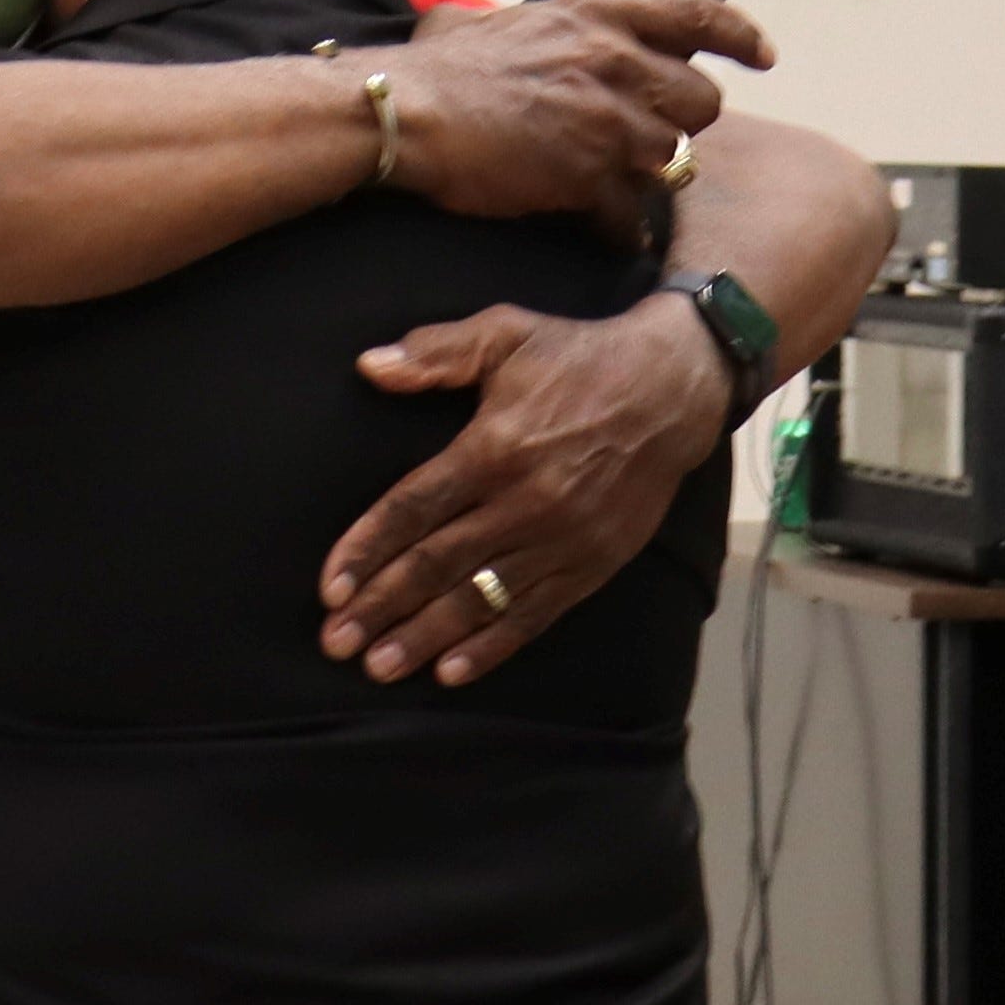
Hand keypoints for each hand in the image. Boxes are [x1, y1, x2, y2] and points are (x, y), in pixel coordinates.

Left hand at [320, 293, 728, 685]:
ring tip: (379, 668)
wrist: (674, 388)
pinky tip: (451, 671)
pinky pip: (534, 614)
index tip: (330, 589)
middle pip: (437, 564)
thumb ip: (436, 352)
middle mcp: (524, 502)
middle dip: (381, 607)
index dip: (367, 550)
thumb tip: (369, 365)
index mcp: (493, 448)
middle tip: (336, 642)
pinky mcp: (593, 564)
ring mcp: (560, 539)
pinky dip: (492, 646)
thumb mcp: (505, 333)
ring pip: (479, 598)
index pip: (413, 509)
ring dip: (425, 636)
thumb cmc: (578, 358)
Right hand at [380, 0, 771, 237]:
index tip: (763, 56)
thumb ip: (526, 25)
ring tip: (616, 187)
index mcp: (597, 19)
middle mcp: (615, 62)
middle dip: (681, 125)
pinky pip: (629, 213)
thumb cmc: (436, 70)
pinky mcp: (588, 175)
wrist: (408, 112)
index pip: (696, 16)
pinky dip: (619, 229)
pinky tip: (603, 234)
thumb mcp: (489, 20)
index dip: (739, 36)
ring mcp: (607, 120)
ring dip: (647, 176)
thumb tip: (499, 26)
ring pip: (670, 159)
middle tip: (648, 139)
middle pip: (699, 101)